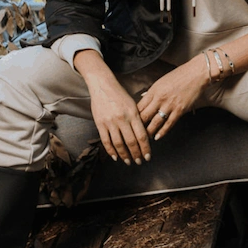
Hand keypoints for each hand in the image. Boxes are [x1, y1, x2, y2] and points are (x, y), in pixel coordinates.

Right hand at [74, 50, 151, 164]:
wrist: (103, 86)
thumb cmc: (120, 95)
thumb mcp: (133, 105)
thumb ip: (138, 119)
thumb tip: (144, 136)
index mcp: (133, 114)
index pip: (142, 135)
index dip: (145, 148)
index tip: (148, 157)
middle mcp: (122, 119)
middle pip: (131, 142)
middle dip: (136, 154)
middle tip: (139, 162)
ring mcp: (110, 122)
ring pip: (118, 143)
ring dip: (124, 155)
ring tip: (128, 161)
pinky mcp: (100, 123)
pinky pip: (106, 140)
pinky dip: (111, 150)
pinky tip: (115, 157)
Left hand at [137, 58, 209, 140]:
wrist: (196, 73)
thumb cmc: (180, 75)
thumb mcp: (161, 81)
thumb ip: (152, 91)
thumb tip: (143, 97)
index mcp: (154, 91)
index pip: (139, 107)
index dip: (133, 116)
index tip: (131, 122)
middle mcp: (160, 99)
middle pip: (144, 116)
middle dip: (139, 126)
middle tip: (136, 133)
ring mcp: (170, 105)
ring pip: (155, 123)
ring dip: (149, 132)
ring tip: (146, 138)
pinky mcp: (180, 110)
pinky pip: (169, 124)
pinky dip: (162, 132)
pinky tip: (158, 137)